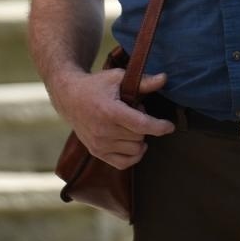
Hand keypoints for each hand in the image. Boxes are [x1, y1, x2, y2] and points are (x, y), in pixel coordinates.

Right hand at [55, 68, 174, 169]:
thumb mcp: (118, 77)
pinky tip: (133, 143)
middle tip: (136, 111)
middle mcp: (103, 131)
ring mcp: (99, 144)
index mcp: (110, 111)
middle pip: (140, 137)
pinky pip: (123, 163)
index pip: (141, 125)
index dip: (159, 127)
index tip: (170, 126)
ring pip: (135, 150)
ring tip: (128, 124)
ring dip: (138, 138)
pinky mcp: (96, 152)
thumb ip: (143, 81)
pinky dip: (133, 155)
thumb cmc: (96, 85)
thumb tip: (165, 79)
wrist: (69, 97)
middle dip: (144, 125)